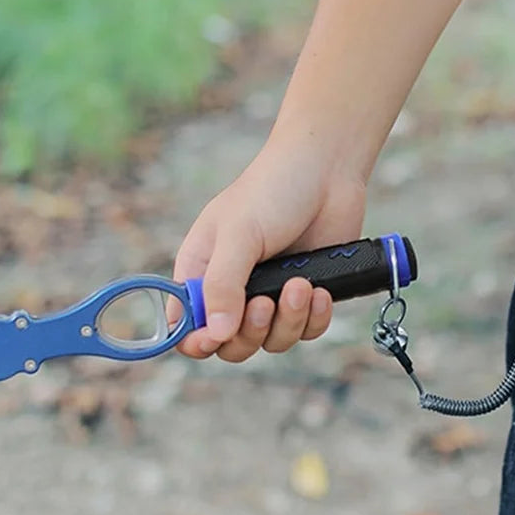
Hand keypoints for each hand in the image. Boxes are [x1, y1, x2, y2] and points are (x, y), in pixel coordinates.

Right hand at [169, 135, 366, 361]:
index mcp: (202, 271)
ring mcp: (271, 293)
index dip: (197, 341)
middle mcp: (233, 289)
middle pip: (231, 344)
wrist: (327, 169)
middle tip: (265, 303)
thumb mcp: (239, 233)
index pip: (186, 327)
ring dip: (288, 321)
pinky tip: (320, 291)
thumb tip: (216, 334)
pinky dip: (314, 318)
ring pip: (271, 341)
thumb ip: (224, 284)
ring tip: (301, 284)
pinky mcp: (305, 296)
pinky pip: (306, 331)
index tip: (215, 336)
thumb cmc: (272, 189)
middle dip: (250, 332)